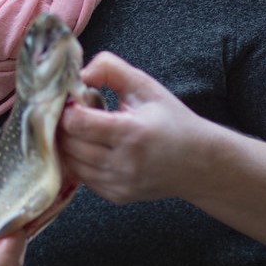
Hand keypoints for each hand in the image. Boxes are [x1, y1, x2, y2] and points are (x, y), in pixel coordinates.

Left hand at [59, 52, 215, 203]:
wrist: (200, 163)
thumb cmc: (172, 121)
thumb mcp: (145, 86)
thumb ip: (111, 69)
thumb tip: (80, 74)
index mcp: (132, 132)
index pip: (78, 123)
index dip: (69, 108)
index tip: (75, 99)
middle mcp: (124, 164)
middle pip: (69, 143)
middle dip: (65, 125)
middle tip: (76, 112)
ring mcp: (119, 184)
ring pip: (71, 162)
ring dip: (70, 143)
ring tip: (87, 129)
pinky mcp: (116, 196)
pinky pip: (82, 177)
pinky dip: (80, 161)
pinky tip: (94, 147)